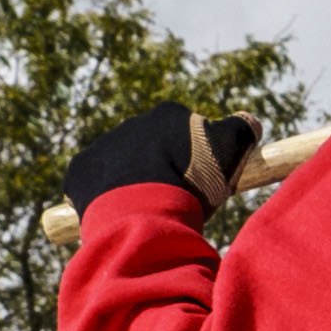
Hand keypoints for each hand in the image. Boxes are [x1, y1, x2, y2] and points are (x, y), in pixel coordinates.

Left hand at [60, 96, 249, 221]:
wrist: (143, 213)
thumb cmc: (192, 183)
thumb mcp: (231, 150)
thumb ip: (244, 128)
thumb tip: (249, 121)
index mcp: (169, 115)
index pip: (189, 136)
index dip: (199, 163)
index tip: (203, 186)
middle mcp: (133, 122)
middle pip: (154, 150)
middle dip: (165, 171)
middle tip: (177, 202)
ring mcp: (103, 146)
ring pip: (124, 167)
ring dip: (134, 185)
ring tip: (147, 214)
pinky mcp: (80, 170)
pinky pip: (94, 183)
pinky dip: (105, 198)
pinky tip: (121, 215)